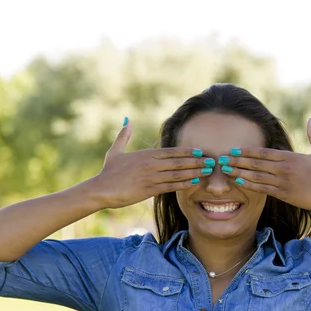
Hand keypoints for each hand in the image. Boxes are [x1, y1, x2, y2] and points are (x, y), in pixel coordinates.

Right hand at [92, 119, 211, 208]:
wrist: (100, 189)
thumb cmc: (108, 172)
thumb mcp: (115, 151)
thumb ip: (123, 136)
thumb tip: (127, 120)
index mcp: (145, 154)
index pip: (171, 151)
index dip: (187, 151)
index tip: (200, 151)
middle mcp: (150, 164)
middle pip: (178, 161)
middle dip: (196, 161)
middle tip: (210, 161)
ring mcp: (150, 177)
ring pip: (177, 173)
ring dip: (194, 172)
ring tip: (207, 172)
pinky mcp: (149, 189)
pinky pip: (170, 186)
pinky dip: (183, 184)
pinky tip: (193, 183)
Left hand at [219, 118, 310, 211]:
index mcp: (289, 157)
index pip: (263, 152)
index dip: (246, 151)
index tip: (234, 150)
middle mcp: (283, 168)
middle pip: (255, 163)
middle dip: (237, 161)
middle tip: (222, 159)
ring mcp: (282, 182)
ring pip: (255, 176)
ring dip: (238, 173)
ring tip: (225, 171)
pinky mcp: (283, 194)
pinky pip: (262, 189)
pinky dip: (248, 185)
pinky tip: (238, 183)